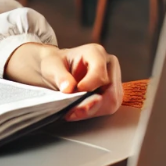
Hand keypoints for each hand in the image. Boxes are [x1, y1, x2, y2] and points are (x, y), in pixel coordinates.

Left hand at [5, 43, 122, 120]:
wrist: (59, 69)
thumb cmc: (57, 64)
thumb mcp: (52, 65)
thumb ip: (60, 75)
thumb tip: (68, 88)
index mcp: (95, 53)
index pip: (100, 71)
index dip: (90, 84)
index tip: (77, 90)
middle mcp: (108, 65)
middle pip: (110, 90)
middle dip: (92, 104)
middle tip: (74, 111)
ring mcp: (113, 80)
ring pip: (111, 102)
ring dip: (92, 110)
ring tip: (73, 113)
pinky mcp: (112, 93)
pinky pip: (107, 107)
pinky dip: (92, 112)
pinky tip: (78, 113)